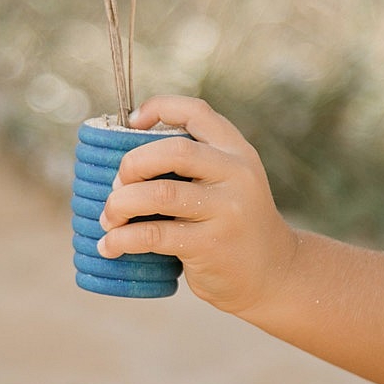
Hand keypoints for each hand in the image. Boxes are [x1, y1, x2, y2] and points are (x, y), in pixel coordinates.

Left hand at [97, 96, 298, 315]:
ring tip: (108, 219)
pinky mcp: (211, 245)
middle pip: (173, 152)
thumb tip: (124, 159)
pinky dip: (122, 239)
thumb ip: (196, 166)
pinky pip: (154, 235)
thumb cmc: (233, 225)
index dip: (158, 108)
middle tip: (116, 186)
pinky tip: (109, 246)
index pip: (196, 113)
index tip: (131, 123)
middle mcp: (236, 175)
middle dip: (132, 164)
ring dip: (120, 204)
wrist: (275, 275)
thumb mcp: (230, 184)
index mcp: (237, 152)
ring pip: (159, 193)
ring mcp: (227, 211)